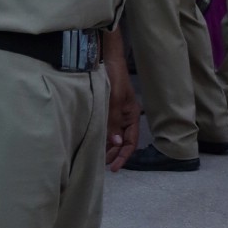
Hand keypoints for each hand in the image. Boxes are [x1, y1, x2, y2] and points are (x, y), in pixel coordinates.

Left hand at [104, 50, 139, 171]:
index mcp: (132, 116)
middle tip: (103, 164)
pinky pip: (107, 128)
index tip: (114, 167)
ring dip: (108, 147)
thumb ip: (114, 122)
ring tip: (99, 157)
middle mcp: (125, 117)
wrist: (107, 60)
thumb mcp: (115, 101)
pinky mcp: (106, 110)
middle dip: (115, 154)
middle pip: (123, 142)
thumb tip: (116, 143)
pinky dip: (103, 137)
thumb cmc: (114, 79)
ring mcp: (116, 114)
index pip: (131, 142)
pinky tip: (96, 142)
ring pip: (114, 136)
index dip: (124, 155)